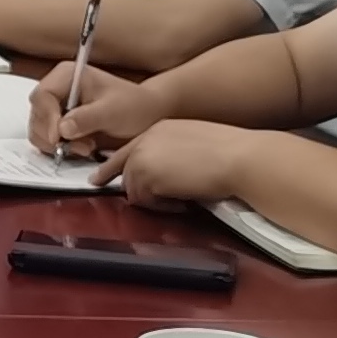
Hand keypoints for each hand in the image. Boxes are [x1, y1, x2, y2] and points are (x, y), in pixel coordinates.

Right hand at [31, 61, 158, 158]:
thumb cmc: (134, 106)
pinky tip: (83, 148)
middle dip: (53, 135)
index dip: (47, 118)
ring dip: (57, 145)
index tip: (58, 137)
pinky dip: (60, 149)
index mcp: (67, 75)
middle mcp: (58, 90)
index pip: (43, 96)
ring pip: (38, 130)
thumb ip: (87, 118)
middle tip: (79, 146)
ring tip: (86, 147)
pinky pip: (47, 140)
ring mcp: (57, 108)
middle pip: (37, 114)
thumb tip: (62, 128)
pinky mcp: (60, 125)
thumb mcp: (113, 110)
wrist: (146, 116)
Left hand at [101, 118, 252, 208]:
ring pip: (134, 191)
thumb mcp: (193, 144)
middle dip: (139, 191)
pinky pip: (146, 202)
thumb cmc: (228, 152)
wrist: (238, 157)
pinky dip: (163, 207)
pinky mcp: (147, 177)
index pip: (127, 150)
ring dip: (155, 201)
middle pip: (126, 173)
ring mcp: (142, 158)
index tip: (98, 178)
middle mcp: (145, 140)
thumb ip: (170, 155)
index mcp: (158, 130)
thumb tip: (166, 175)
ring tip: (181, 199)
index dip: (112, 167)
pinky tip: (183, 202)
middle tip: (160, 201)